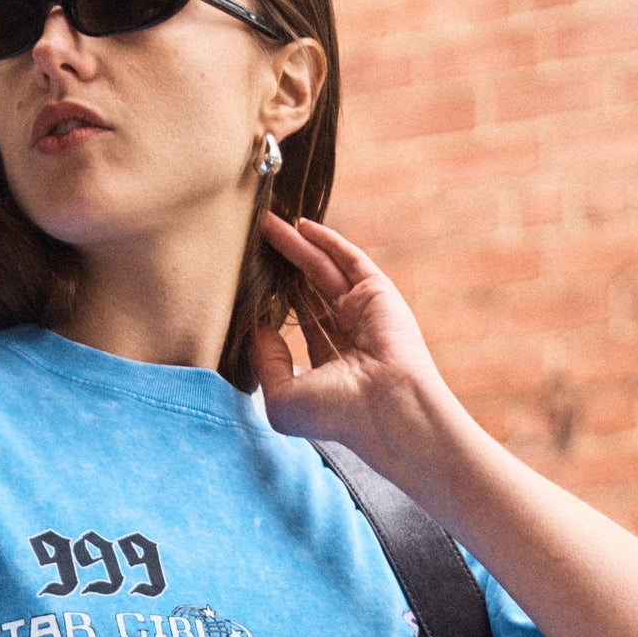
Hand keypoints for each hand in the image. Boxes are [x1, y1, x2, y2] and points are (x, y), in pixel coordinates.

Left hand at [253, 212, 450, 459]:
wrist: (388, 408)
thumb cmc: (338, 414)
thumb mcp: (283, 400)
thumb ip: (266, 365)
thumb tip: (258, 329)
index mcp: (330, 365)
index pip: (302, 325)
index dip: (276, 303)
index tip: (249, 284)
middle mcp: (349, 336)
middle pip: (308, 290)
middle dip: (282, 266)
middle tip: (253, 241)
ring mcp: (363, 312)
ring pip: (322, 270)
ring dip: (296, 246)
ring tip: (266, 222)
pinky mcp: (376, 293)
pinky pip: (349, 259)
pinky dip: (328, 241)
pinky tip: (301, 226)